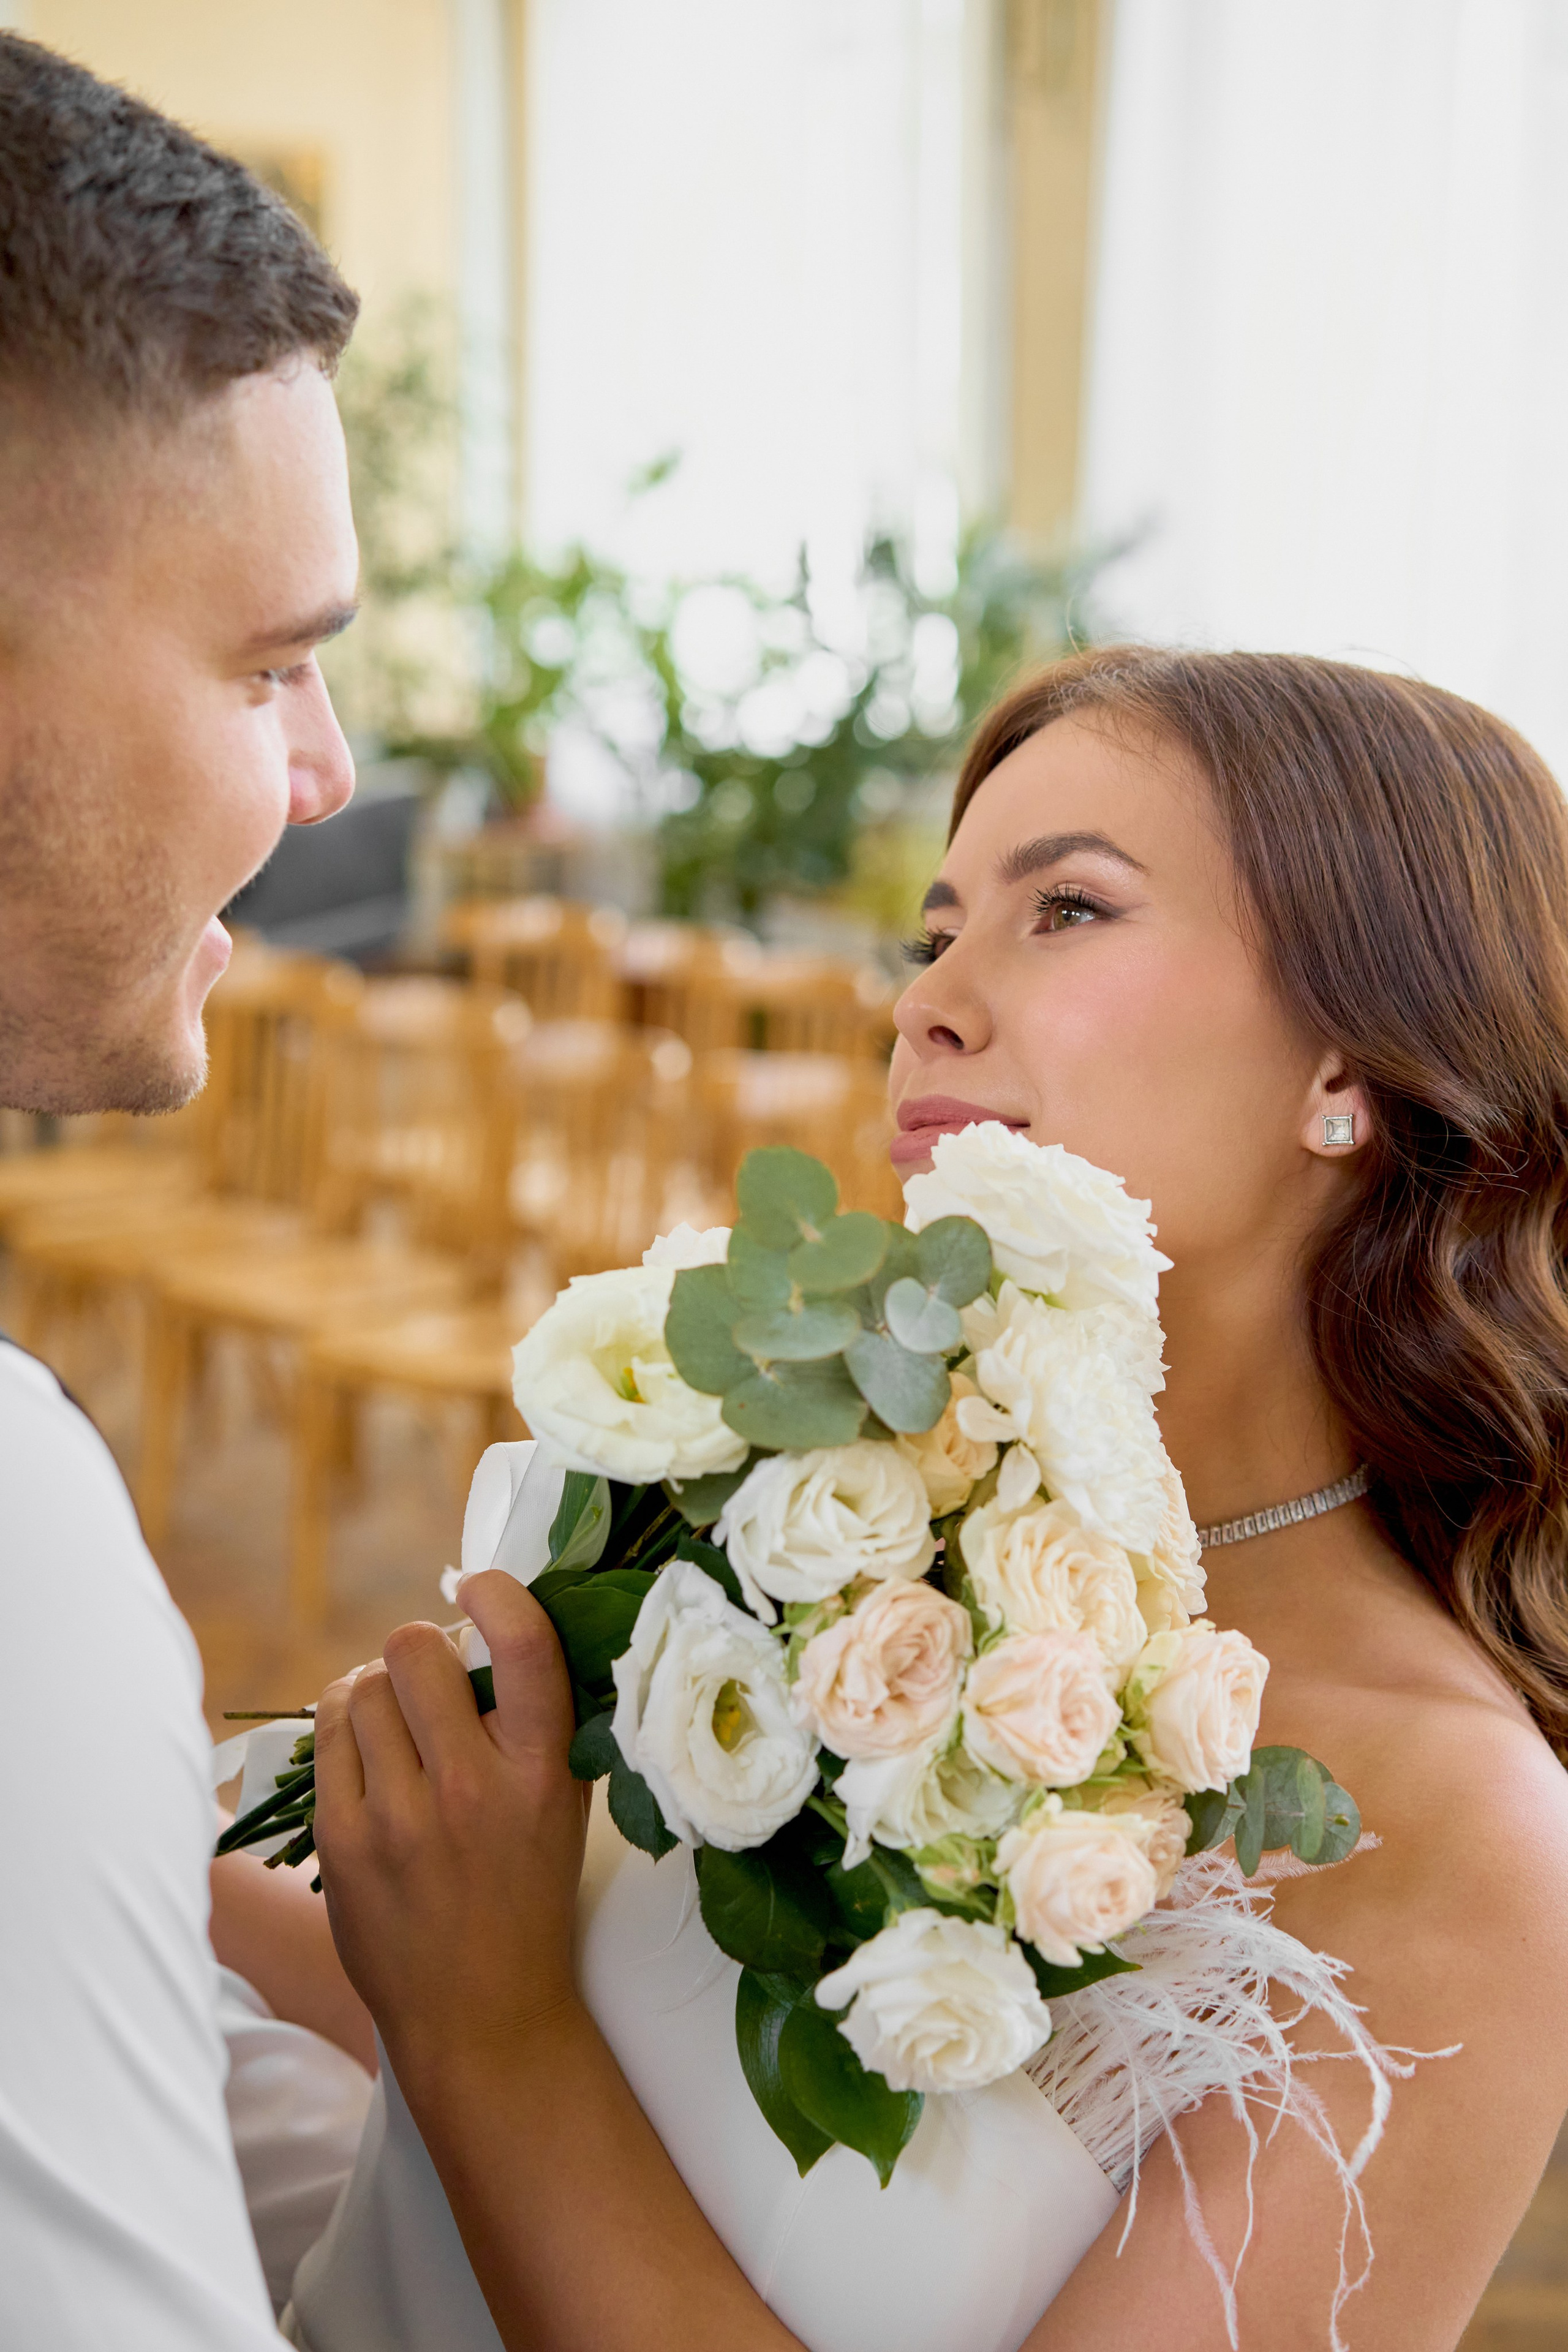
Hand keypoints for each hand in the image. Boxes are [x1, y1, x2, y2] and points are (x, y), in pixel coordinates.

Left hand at [313, 1571, 588, 2084]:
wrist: (481, 2015)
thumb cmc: (529, 1894)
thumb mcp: (563, 1803)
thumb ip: (536, 1720)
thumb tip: (491, 1625)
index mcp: (541, 1774)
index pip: (524, 1647)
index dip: (498, 1593)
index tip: (480, 1585)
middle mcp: (470, 1788)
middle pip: (415, 1649)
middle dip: (421, 1648)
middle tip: (433, 1677)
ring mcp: (397, 1817)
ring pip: (363, 1685)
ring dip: (379, 1687)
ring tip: (397, 1720)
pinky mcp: (341, 1840)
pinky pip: (328, 1731)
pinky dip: (346, 1722)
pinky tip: (367, 1747)